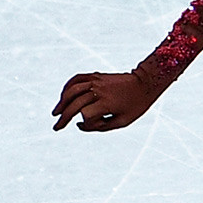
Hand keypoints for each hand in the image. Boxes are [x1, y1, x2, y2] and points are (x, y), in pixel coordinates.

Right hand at [50, 70, 164, 131]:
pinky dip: (68, 87)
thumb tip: (79, 125)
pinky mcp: (96, 75)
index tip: (89, 126)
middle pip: (75, 104)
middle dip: (64, 117)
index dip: (86, 123)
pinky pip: (77, 78)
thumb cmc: (135, 106)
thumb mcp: (122, 122)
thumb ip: (100, 127)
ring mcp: (96, 81)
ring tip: (56, 112)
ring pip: (72, 90)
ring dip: (62, 102)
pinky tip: (63, 96)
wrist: (145, 83)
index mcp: (107, 103)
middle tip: (57, 127)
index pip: (86, 115)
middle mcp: (99, 91)